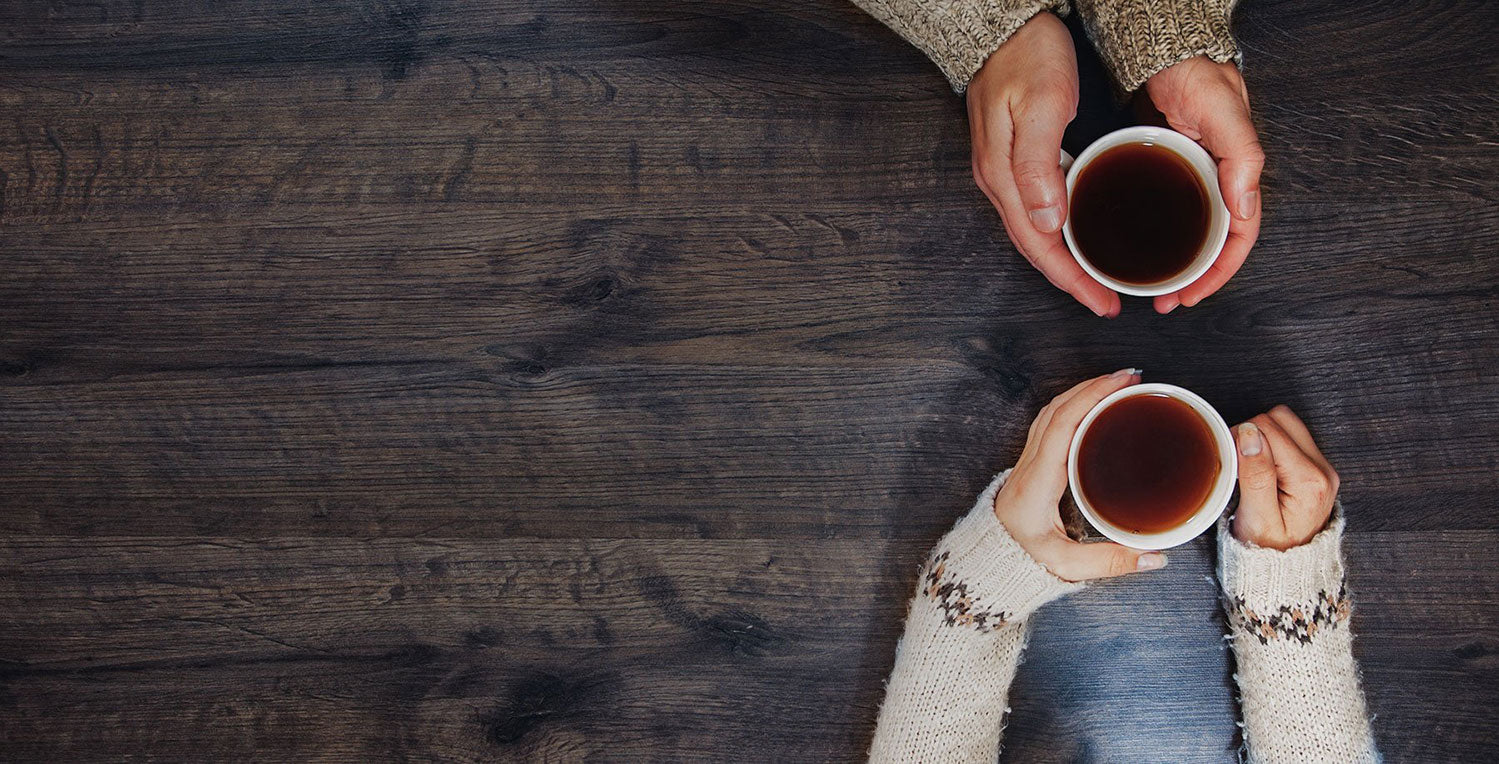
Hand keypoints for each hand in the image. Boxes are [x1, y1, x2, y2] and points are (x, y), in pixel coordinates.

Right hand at [968, 14, 1120, 318]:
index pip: (1039, 246)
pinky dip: (1058, 234)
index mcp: (1005, 176)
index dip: (1071, 279)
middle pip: (1035, 248)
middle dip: (1070, 280)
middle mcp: (999, 182)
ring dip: (1065, 261)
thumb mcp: (1039, 106)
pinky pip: (1035, 212)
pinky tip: (1078, 234)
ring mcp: (1002, 173)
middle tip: (1105, 301)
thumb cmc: (1025, 58)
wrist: (1002, 28)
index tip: (1101, 301)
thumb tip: (1046, 222)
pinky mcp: (1010, 161)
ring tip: (1096, 279)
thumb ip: (1038, 166)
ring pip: (1035, 233)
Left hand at [993, 369, 1166, 579]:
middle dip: (1094, 386)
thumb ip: (1110, 562)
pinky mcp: (1031, 464)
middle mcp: (1030, 464)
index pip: (1062, 424)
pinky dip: (1073, 406)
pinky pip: (1050, 423)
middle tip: (1130, 377)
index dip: (1091, 397)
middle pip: (1057, 409)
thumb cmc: (1020, 561)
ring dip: (1082, 392)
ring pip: (1051, 411)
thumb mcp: (1066, 566)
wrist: (988, 561)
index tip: (1120, 383)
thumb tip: (1154, 558)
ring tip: (1116, 385)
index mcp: (1038, 481)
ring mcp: (1027, 461)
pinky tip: (1092, 408)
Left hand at [1145, 56, 1264, 313]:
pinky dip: (1155, 238)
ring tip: (1153, 288)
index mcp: (1238, 177)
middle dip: (1193, 279)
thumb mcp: (1225, 115)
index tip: (1192, 296)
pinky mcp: (1165, 173)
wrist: (1164, 54)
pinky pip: (1164, 215)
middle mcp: (1216, 183)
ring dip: (1174, 265)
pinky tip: (1134, 250)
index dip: (1217, 273)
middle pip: (1210, 245)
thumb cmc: (1199, 77)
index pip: (1236, 239)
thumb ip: (1242, 158)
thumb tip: (1245, 208)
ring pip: (1188, 235)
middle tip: (1166, 302)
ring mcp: (1190, 180)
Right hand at [1232, 406, 1339, 549]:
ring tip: (1250, 466)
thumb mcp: (1257, 518)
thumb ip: (1255, 474)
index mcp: (1309, 480)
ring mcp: (1322, 467)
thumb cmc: (1269, 550)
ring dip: (1263, 437)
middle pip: (1280, 418)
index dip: (1241, 438)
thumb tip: (1250, 434)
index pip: (1268, 428)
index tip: (1231, 463)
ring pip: (1286, 423)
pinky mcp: (1316, 468)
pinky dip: (1271, 444)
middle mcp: (1322, 469)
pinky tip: (1261, 468)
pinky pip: (1290, 437)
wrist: (1289, 570)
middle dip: (1253, 433)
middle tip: (1239, 463)